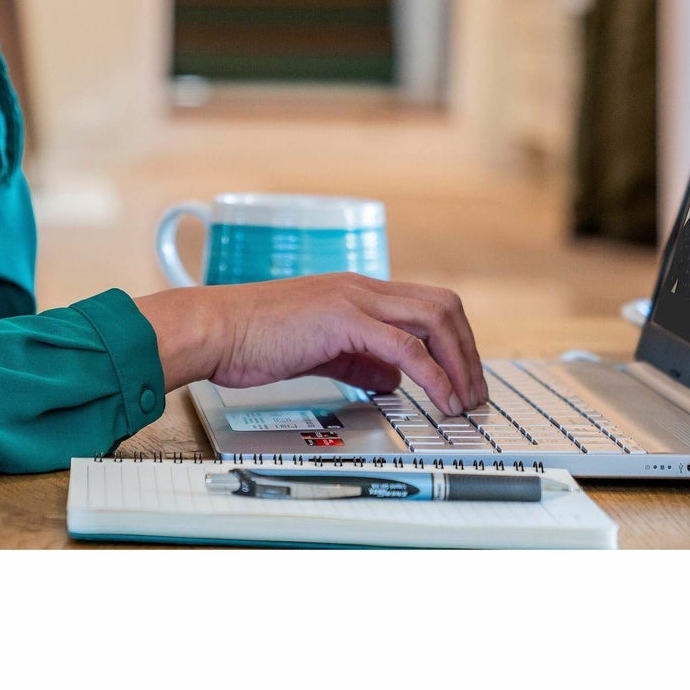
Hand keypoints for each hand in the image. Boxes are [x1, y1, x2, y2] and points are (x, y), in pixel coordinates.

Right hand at [134, 273, 487, 415]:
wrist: (215, 329)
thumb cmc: (254, 340)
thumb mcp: (319, 350)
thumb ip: (359, 360)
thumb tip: (393, 379)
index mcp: (357, 291)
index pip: (427, 304)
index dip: (455, 342)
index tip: (462, 379)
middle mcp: (362, 287)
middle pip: (444, 306)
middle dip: (469, 353)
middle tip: (474, 394)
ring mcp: (354, 299)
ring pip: (434, 319)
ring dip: (460, 363)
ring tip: (464, 402)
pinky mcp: (343, 319)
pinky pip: (406, 347)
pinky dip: (433, 376)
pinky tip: (439, 400)